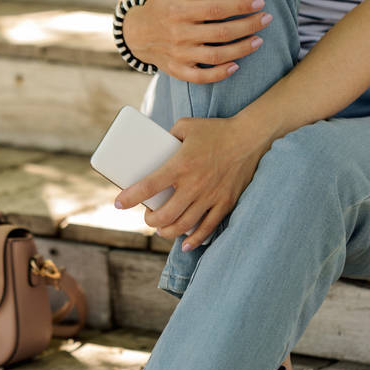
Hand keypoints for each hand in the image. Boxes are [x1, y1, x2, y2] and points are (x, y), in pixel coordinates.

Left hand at [114, 116, 269, 248]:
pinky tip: (186, 244)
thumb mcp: (186, 125)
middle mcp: (194, 184)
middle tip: (147, 217)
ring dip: (168, 232)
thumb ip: (169, 135)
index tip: (118, 203)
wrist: (251, 137)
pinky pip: (208, 227)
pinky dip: (195, 239)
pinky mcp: (225, 203)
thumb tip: (157, 145)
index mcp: (181, 165)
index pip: (149, 186)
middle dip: (150, 220)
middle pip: (165, 214)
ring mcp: (210, 196)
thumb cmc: (217, 130)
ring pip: (184, 225)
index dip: (131, 197)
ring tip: (161, 229)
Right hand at [122, 0, 272, 84]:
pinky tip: (237, 66)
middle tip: (267, 19)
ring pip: (215, 55)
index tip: (259, 2)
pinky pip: (202, 77)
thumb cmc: (159, 5)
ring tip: (259, 41)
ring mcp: (180, 55)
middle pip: (220, 32)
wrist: (137, 35)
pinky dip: (220, 74)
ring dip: (241, 49)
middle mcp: (179, 34)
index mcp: (177, 11)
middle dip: (248, 26)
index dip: (239, 5)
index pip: (214, 9)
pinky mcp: (179, 70)